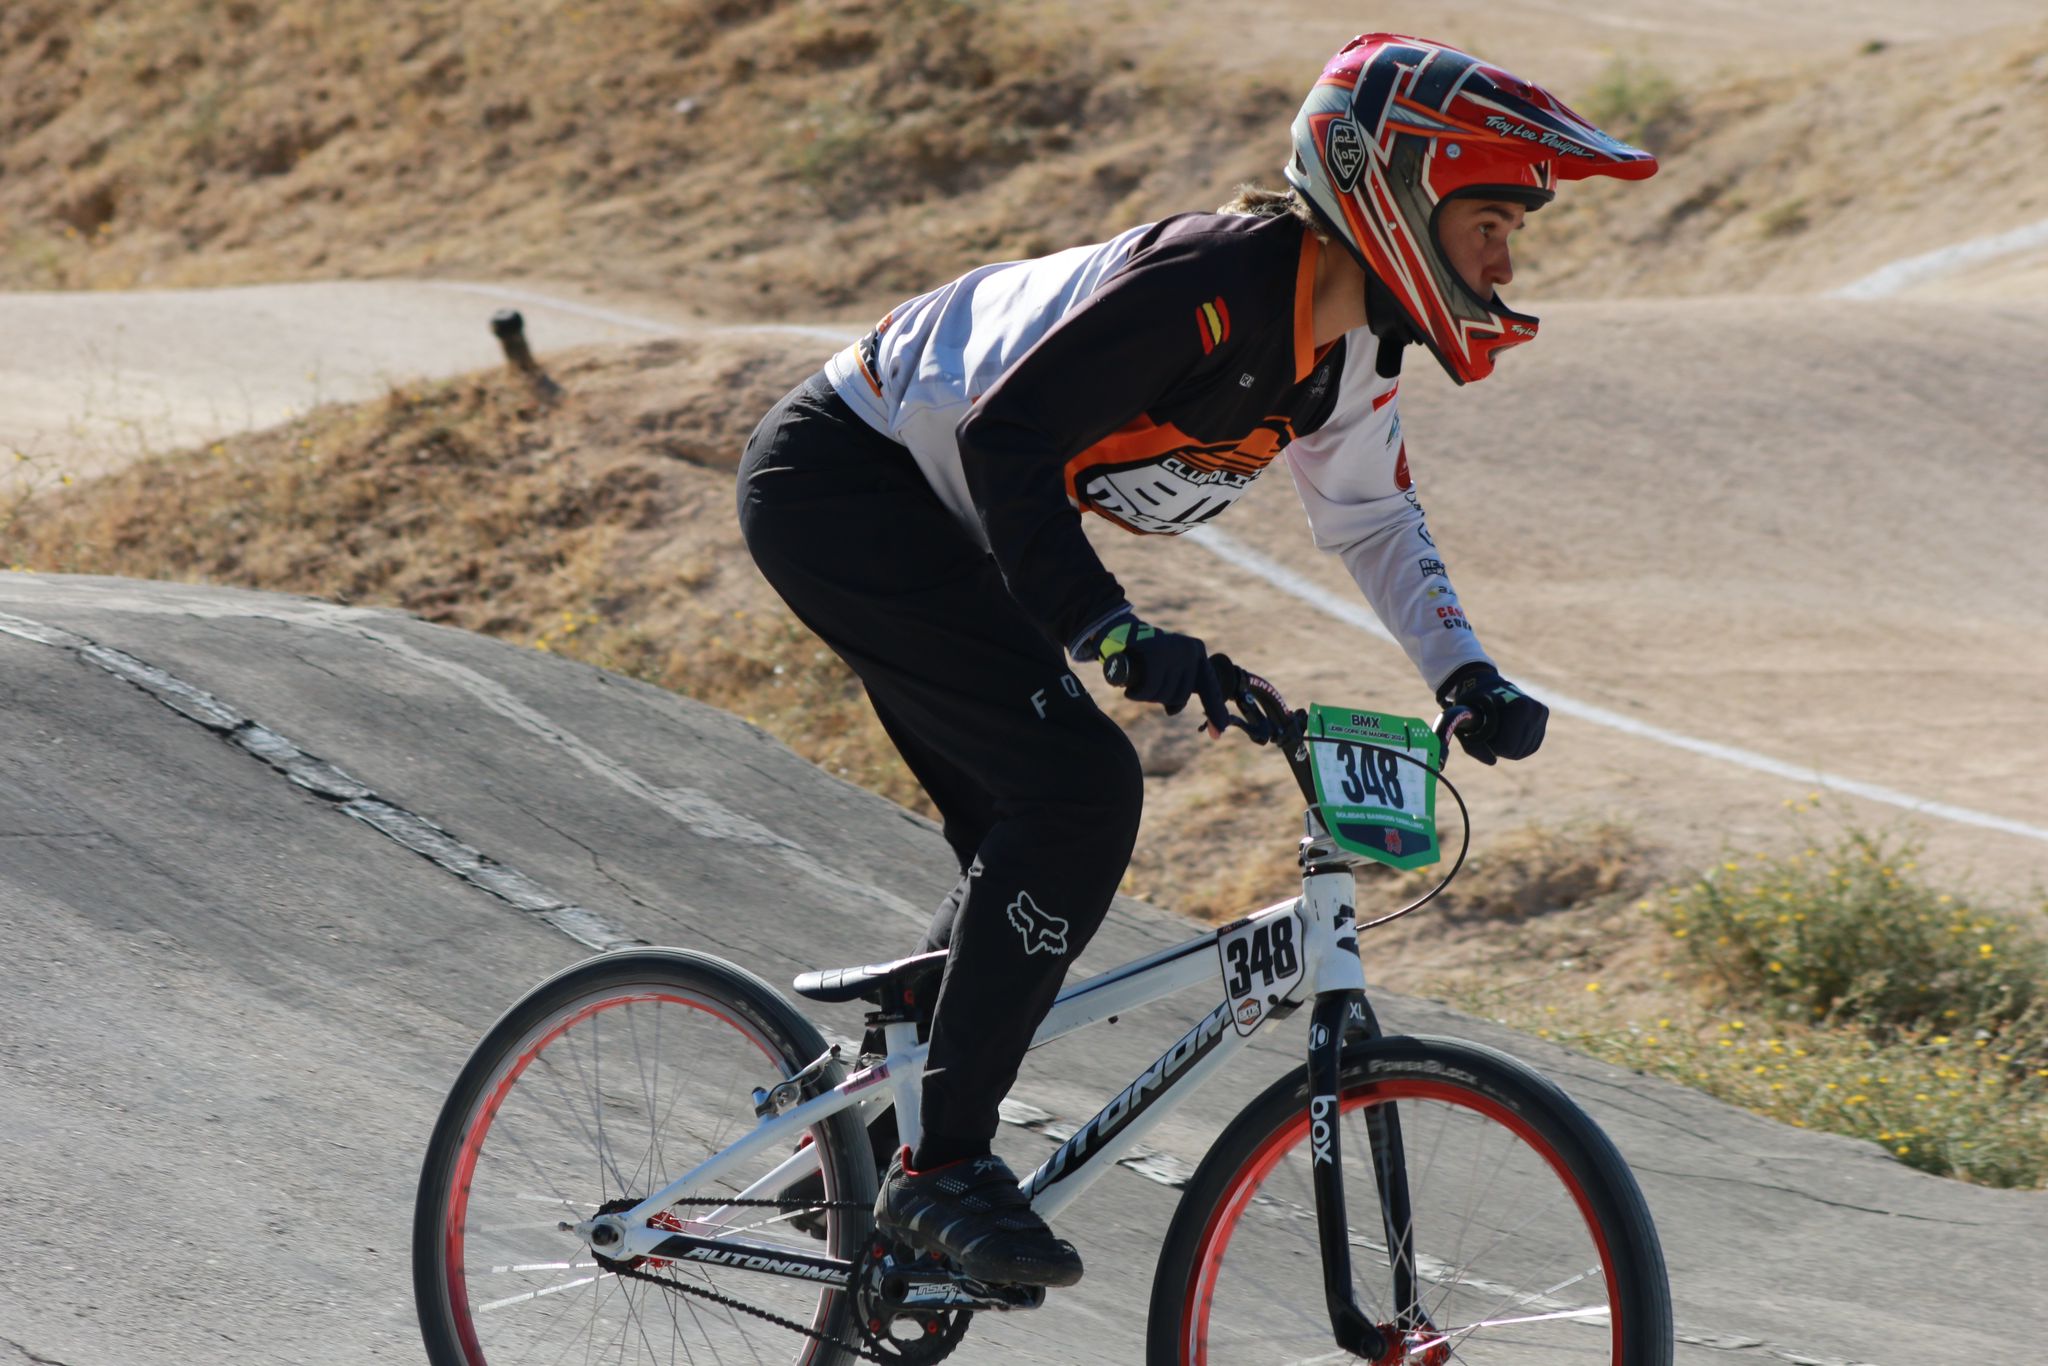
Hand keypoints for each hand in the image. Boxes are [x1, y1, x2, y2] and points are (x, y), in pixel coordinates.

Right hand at [1097, 617, 1227, 728]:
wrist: (1120, 633)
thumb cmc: (1147, 656)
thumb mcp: (1171, 667)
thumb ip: (1180, 685)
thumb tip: (1174, 710)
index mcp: (1197, 653)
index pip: (1210, 688)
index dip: (1214, 712)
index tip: (1219, 732)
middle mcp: (1189, 650)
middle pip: (1181, 695)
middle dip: (1162, 698)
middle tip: (1149, 686)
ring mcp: (1173, 651)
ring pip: (1164, 695)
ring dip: (1147, 696)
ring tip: (1139, 682)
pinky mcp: (1154, 655)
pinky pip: (1149, 690)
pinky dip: (1137, 694)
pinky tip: (1131, 689)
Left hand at [1436, 663, 1547, 765]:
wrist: (1484, 683)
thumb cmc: (1472, 702)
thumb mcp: (1465, 721)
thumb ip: (1473, 746)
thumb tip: (1493, 762)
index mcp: (1521, 707)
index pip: (1507, 747)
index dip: (1491, 746)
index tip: (1483, 731)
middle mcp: (1535, 709)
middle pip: (1516, 751)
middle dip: (1499, 747)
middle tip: (1488, 730)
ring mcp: (1541, 712)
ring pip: (1525, 750)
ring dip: (1507, 746)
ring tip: (1497, 728)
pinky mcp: (1543, 716)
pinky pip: (1532, 745)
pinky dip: (1517, 745)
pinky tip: (1506, 733)